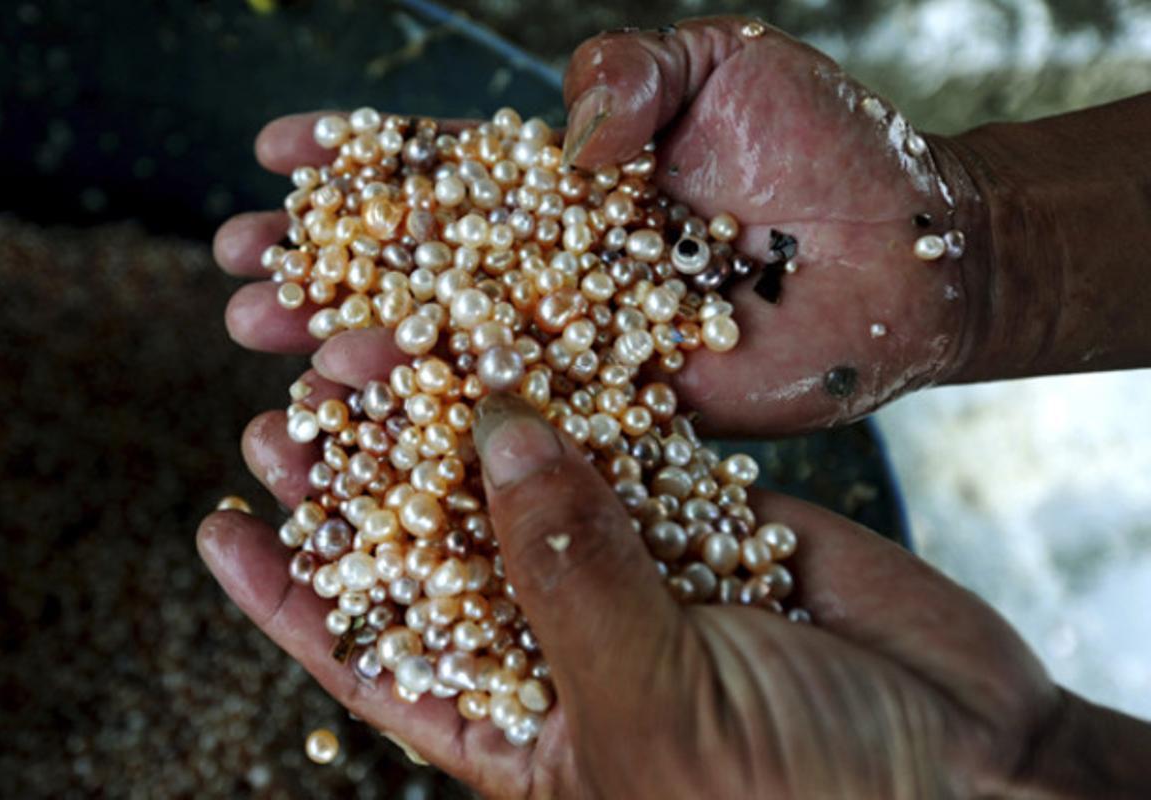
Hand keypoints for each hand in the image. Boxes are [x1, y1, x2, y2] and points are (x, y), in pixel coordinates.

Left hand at [198, 386, 1069, 798]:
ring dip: (458, 422)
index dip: (295, 600)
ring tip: (376, 346)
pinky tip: (515, 337)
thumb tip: (494, 440)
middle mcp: (568, 638)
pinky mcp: (706, 509)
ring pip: (526, 480)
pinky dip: (581, 393)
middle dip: (366, 482)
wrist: (964, 763)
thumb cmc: (797, 796)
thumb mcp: (652, 704)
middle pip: (439, 549)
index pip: (376, 662)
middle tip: (290, 406)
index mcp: (526, 724)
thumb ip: (566, 571)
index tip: (223, 529)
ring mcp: (636, 565)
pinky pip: (627, 443)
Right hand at [211, 17, 990, 435]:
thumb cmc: (826, 144)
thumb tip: (557, 144)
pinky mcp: (626, 409)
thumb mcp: (721, 63)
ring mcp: (589, 342)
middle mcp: (563, 268)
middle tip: (241, 279)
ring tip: (281, 352)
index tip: (277, 157)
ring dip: (363, 351)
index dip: (361, 165)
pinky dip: (459, 425)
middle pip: (423, 269)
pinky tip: (381, 427)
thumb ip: (626, 75)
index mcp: (571, 182)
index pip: (444, 168)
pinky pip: (533, 419)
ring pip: (456, 350)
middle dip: (327, 272)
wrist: (912, 253)